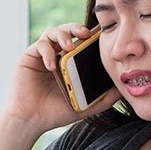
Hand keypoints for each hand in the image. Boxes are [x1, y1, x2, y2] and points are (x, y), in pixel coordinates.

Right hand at [4, 24, 121, 134]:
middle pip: (67, 31)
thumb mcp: (84, 106)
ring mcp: (41, 56)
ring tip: (69, 46)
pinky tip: (52, 65)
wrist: (30, 121)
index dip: (89, 36)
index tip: (100, 36)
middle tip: (86, 34)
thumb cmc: (54, 114)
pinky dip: (47, 52)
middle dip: (76, 28)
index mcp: (68, 63)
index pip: (80, 42)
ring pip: (52, 32)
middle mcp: (55, 56)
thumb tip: (122, 89)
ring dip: (62, 35)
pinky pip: (40, 45)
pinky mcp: (28, 57)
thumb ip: (103, 99)